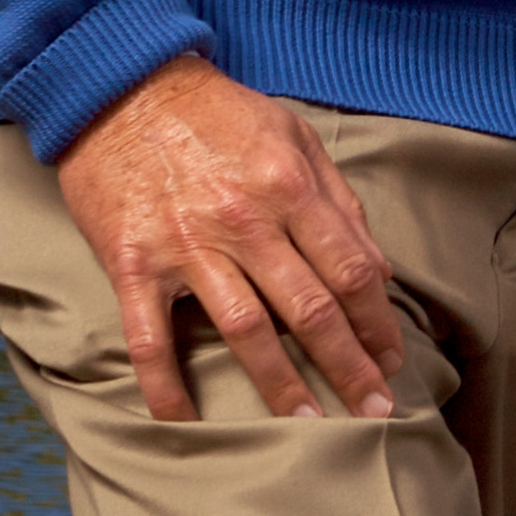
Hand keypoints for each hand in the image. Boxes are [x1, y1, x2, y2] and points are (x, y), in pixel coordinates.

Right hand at [53, 55, 404, 424]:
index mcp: (289, 185)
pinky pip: (151, 338)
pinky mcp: (133, 262)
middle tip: (374, 412)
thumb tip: (379, 267)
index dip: (377, 320)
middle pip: (309, 307)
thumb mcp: (292, 134)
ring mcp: (186, 244)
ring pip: (244, 330)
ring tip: (308, 426)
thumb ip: (339, 199)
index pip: (349, 267)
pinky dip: (166, 385)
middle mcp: (244, 219)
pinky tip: (185, 420)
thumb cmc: (216, 112)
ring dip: (279, 386)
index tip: (392, 358)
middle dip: (348, 365)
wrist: (123, 88)